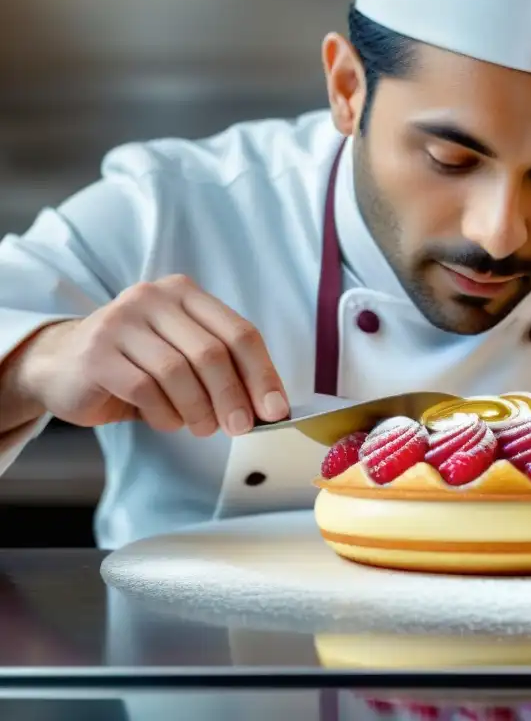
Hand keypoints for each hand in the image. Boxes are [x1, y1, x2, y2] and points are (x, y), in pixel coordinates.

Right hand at [16, 274, 289, 436]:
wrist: (62, 366)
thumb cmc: (138, 365)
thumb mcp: (186, 356)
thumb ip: (225, 371)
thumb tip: (270, 407)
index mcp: (185, 293)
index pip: (240, 332)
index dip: (263, 374)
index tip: (276, 410)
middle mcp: (153, 298)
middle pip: (212, 353)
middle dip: (234, 398)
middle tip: (241, 428)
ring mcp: (121, 322)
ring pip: (179, 373)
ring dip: (198, 410)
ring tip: (202, 426)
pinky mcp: (96, 353)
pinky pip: (145, 390)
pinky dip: (165, 414)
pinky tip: (166, 420)